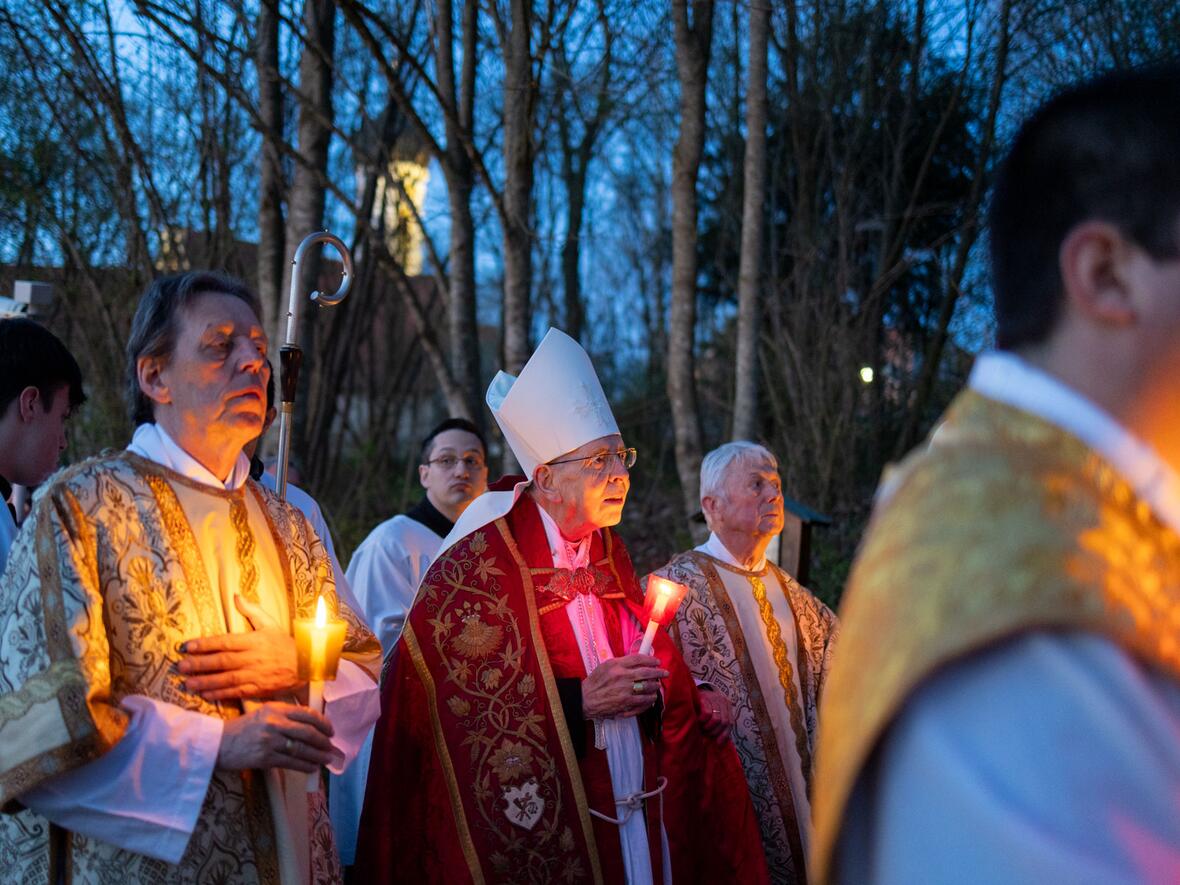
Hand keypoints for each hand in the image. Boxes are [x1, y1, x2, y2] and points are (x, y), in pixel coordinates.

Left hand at [179, 596, 300, 700]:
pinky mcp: (257, 689)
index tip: (187, 646)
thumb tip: (235, 595)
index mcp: (253, 641)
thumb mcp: (270, 623)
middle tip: (181, 666)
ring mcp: (254, 675)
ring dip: (205, 682)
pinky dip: (220, 694)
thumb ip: (252, 610)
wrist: (305, 665)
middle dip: (200, 664)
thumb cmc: (284, 643)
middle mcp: (252, 658)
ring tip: (187, 683)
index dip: (205, 644)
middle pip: (222, 661)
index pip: (225, 641)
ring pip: (226, 679)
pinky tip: (205, 694)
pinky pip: (235, 692)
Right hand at [217, 702, 341, 772]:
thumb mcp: (262, 713)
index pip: (307, 713)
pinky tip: (312, 768)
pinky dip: (305, 766)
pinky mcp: (265, 757)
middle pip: (308, 732)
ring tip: (327, 759)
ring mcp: (270, 740)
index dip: (323, 723)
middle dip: (323, 741)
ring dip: (318, 755)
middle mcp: (274, 722)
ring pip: (302, 748)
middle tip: (331, 747)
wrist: (217, 744)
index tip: (330, 730)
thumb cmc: (241, 729)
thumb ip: (283, 715)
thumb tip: (309, 725)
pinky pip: (291, 762)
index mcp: (275, 708)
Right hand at [582, 654, 668, 718]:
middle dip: (658, 672)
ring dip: (655, 686)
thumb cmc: (595, 682)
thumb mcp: (605, 666)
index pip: (638, 658)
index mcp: (616, 665)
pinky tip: (651, 698)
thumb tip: (638, 662)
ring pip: (647, 687)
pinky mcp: (625, 704)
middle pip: (646, 672)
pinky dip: (649, 699)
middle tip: (665, 673)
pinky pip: (643, 701)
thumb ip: (621, 663)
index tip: (657, 661)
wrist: (585, 699)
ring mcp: (625, 691)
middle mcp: (622, 677)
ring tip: (657, 686)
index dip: (650, 659)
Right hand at [697, 688, 732, 743]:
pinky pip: (707, 713)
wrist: (690, 690)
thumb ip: (718, 724)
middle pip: (725, 722)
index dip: (725, 734)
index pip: (730, 722)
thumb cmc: (701, 706)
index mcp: (727, 705)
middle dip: (715, 731)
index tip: (718, 743)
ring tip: (702, 728)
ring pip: (717, 719)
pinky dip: (703, 720)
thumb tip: (719, 742)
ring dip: (708, 727)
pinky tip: (698, 721)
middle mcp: (723, 701)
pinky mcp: (705, 697)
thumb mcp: (713, 713)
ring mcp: (714, 698)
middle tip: (707, 734)